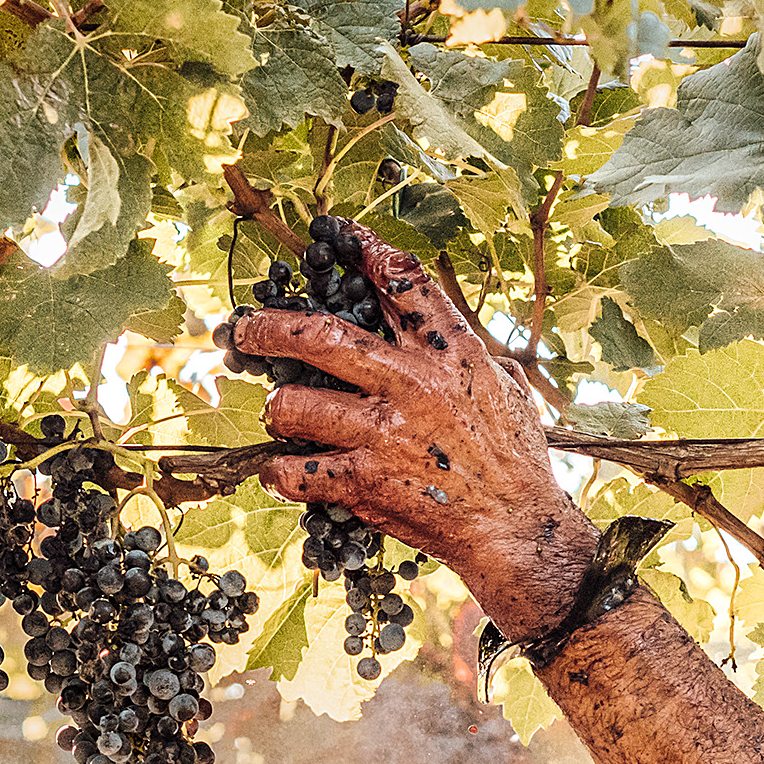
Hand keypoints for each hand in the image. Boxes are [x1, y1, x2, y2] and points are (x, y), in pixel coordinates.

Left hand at [231, 222, 598, 639]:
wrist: (517, 529)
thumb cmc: (516, 463)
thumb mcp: (508, 393)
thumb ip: (476, 361)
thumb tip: (456, 339)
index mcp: (449, 353)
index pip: (401, 281)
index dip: (363, 249)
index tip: (337, 235)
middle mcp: (410, 384)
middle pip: (318, 337)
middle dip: (269, 328)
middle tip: (246, 330)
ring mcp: (383, 433)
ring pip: (294, 405)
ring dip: (278, 410)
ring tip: (280, 415)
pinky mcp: (364, 482)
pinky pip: (296, 471)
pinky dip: (279, 473)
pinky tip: (279, 472)